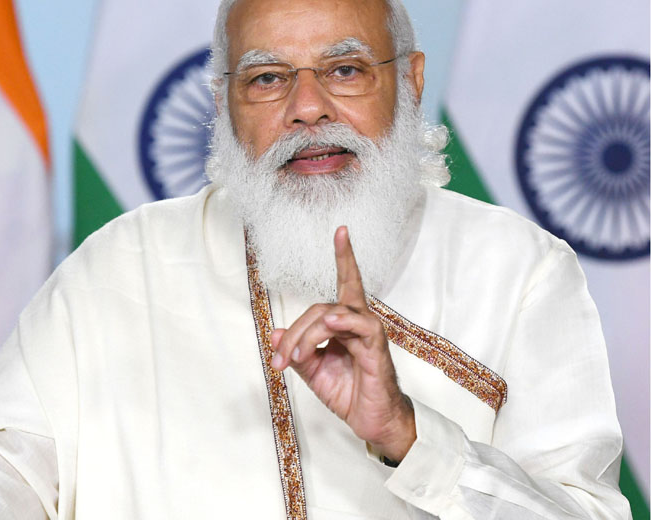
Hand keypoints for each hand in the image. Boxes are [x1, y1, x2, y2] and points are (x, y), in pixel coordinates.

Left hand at [270, 226, 415, 461]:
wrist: (371, 421)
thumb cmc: (348, 392)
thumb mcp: (313, 371)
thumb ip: (296, 350)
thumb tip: (274, 332)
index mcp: (346, 322)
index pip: (344, 282)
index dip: (344, 256)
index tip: (341, 230)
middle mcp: (358, 321)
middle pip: (321, 307)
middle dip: (294, 333)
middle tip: (281, 360)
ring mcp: (369, 333)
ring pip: (333, 315)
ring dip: (308, 335)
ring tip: (297, 358)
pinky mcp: (376, 348)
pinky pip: (361, 326)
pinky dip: (343, 322)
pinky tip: (331, 325)